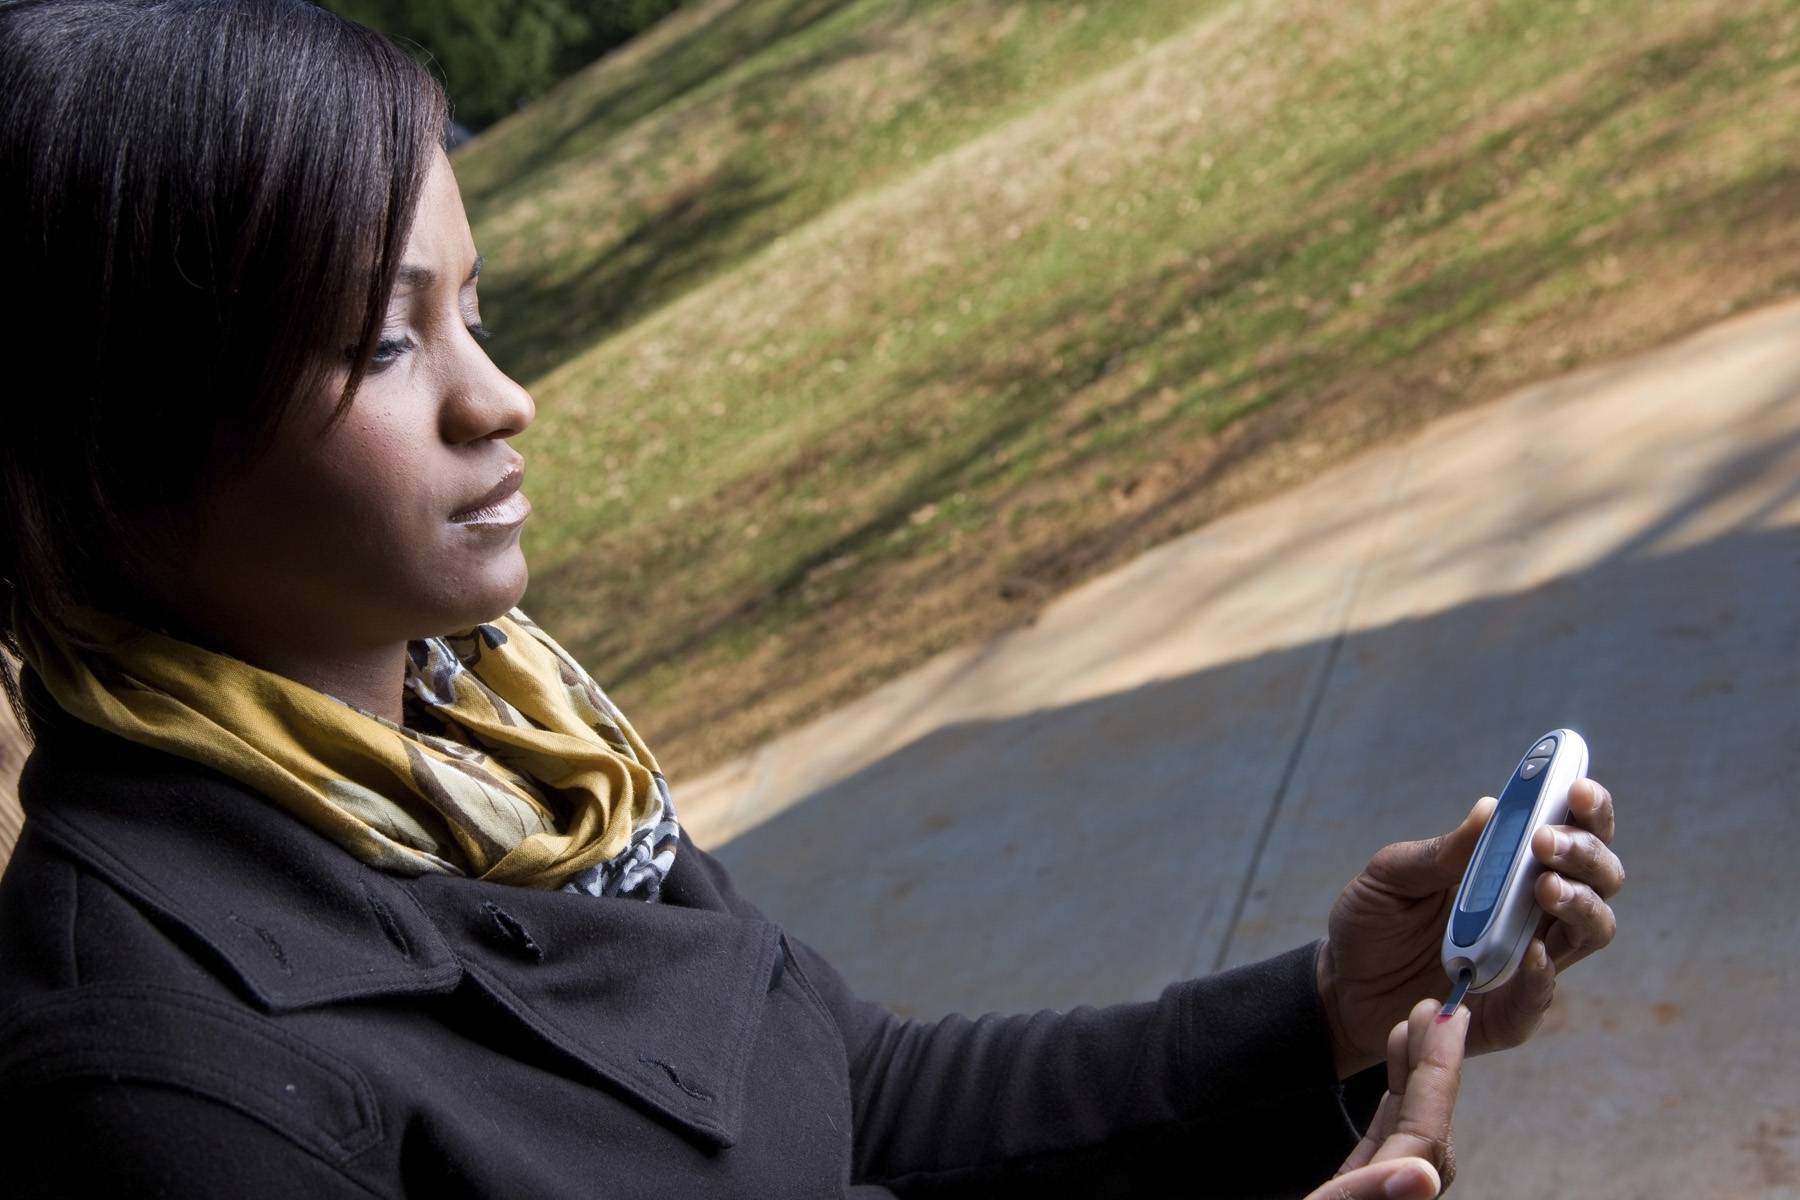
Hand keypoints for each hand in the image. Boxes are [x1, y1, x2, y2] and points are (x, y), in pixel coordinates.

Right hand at [1303, 998, 1468, 1199]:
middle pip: (1428, 1124)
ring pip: (1413, 1130)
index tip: (1447, 1021)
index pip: (1425, 1132)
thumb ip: (1363, 1194)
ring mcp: (1385, 1192)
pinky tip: (1397, 1075)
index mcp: (1393, 1199)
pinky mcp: (1365, 1192)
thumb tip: (1424, 1176)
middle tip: (1436, 1008)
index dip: (1438, 1072)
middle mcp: (1400, 1194)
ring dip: (1415, 1076)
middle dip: (1433, 1065)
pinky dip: (1396, 1102)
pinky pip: (1392, 1141)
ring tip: (1414, 1025)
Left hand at [1315, 779, 1622, 1076]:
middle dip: (1586, 854)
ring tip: (1545, 886)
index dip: (1588, 811)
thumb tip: (1491, 806)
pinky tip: (1532, 952)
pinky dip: (1543, 977)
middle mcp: (1535, 914)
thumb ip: (1441, 851)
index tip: (1578, 789)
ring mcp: (1527, 964)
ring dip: (1580, 905)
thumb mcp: (1393, 875)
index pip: (1574, 835)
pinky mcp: (1506, 1013)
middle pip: (1600, 881)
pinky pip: (1539, 998)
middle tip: (1546, 841)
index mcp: (1515, 870)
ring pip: (1590, 933)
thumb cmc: (1374, 921)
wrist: (1341, 984)